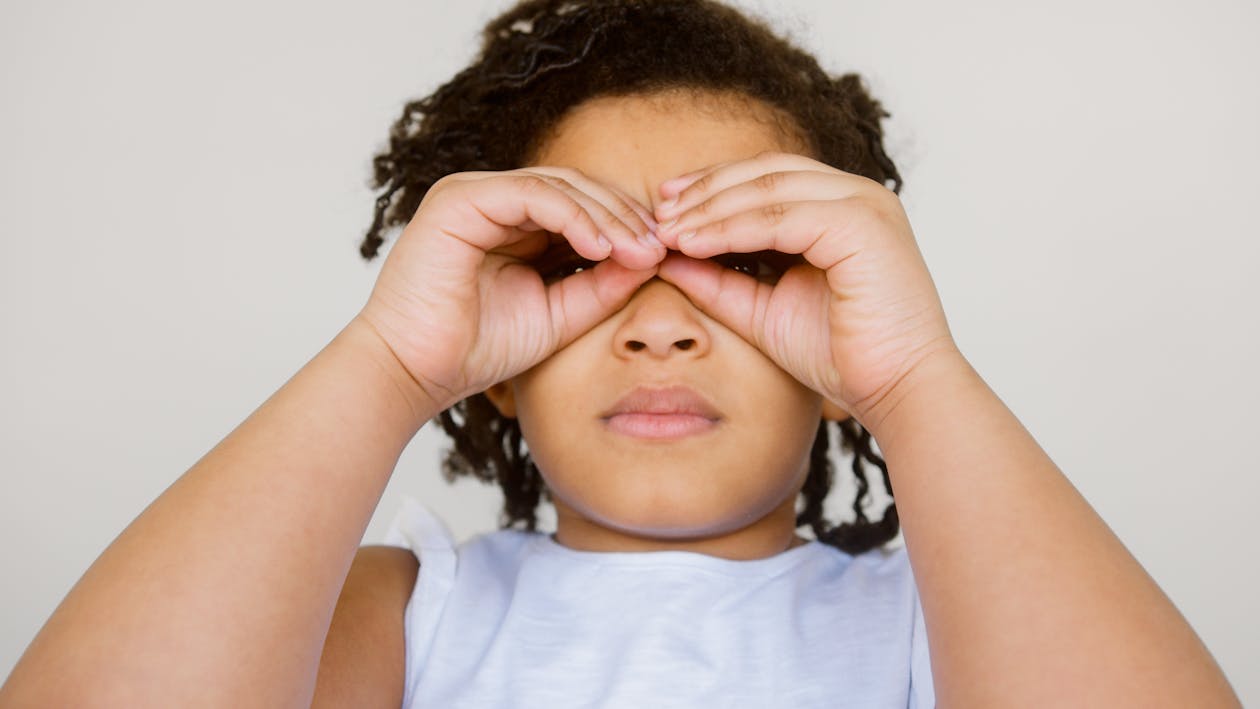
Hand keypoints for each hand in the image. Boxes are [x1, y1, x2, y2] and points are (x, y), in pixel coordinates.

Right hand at [358, 167, 663, 409]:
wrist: (416, 371)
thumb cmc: (476, 348)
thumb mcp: (559, 314)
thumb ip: (601, 286)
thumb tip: (652, 260)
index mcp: (514, 224)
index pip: (583, 205)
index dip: (626, 225)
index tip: (665, 255)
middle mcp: (494, 201)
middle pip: (577, 188)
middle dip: (625, 216)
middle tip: (662, 247)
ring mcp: (474, 194)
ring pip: (559, 185)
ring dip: (606, 216)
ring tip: (639, 250)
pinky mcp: (460, 199)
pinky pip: (531, 194)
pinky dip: (573, 216)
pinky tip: (602, 247)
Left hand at [651, 152, 957, 426]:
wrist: (897, 389)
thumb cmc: (843, 356)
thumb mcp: (764, 311)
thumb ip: (720, 282)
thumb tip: (669, 259)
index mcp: (841, 208)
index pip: (767, 179)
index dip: (713, 187)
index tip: (665, 208)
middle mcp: (856, 196)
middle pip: (765, 172)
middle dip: (705, 189)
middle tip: (657, 210)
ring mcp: (863, 205)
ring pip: (769, 189)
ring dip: (711, 207)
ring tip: (667, 229)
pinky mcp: (862, 225)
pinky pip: (782, 217)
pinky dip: (732, 227)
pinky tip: (694, 243)